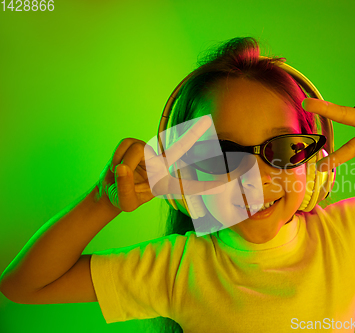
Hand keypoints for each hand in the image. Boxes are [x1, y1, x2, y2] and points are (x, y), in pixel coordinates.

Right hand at [97, 115, 225, 211]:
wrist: (109, 191)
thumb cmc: (123, 198)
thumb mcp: (126, 202)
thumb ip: (124, 187)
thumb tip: (122, 167)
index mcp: (166, 182)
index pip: (191, 183)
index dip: (209, 181)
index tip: (230, 173)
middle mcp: (161, 164)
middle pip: (180, 147)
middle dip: (193, 134)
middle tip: (207, 120)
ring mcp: (149, 153)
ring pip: (138, 150)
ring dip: (123, 164)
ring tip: (120, 175)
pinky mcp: (135, 143)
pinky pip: (125, 145)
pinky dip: (116, 157)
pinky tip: (117, 165)